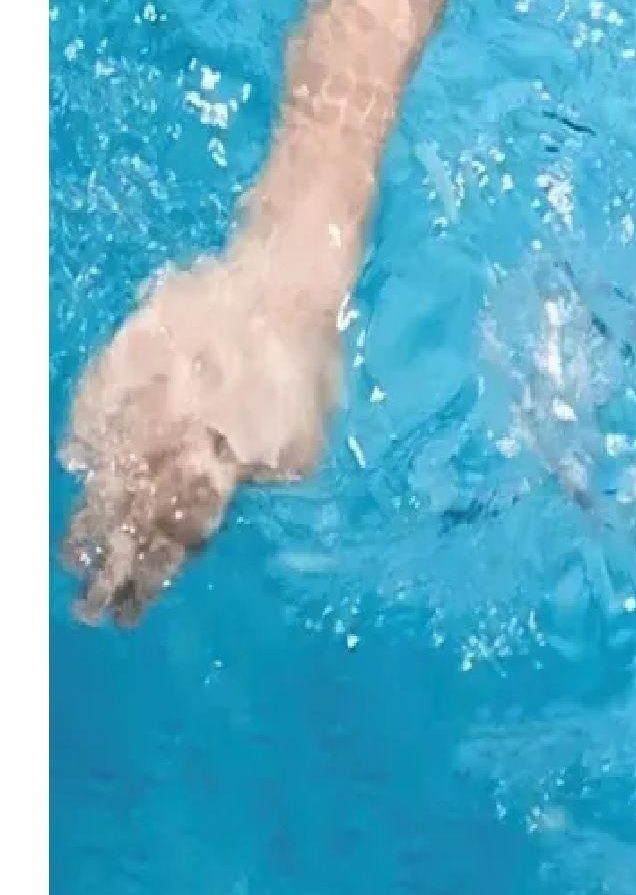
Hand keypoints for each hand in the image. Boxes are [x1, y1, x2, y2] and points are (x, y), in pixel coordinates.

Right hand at [58, 244, 341, 623]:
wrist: (278, 281)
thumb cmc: (304, 365)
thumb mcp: (303, 443)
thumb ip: (260, 482)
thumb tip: (226, 501)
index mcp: (215, 469)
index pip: (172, 542)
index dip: (148, 581)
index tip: (127, 612)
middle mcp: (168, 443)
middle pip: (130, 521)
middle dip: (109, 568)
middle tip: (88, 605)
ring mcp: (139, 403)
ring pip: (103, 476)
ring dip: (87, 524)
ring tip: (73, 559)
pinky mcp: (122, 365)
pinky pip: (89, 417)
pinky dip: (82, 448)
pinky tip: (77, 472)